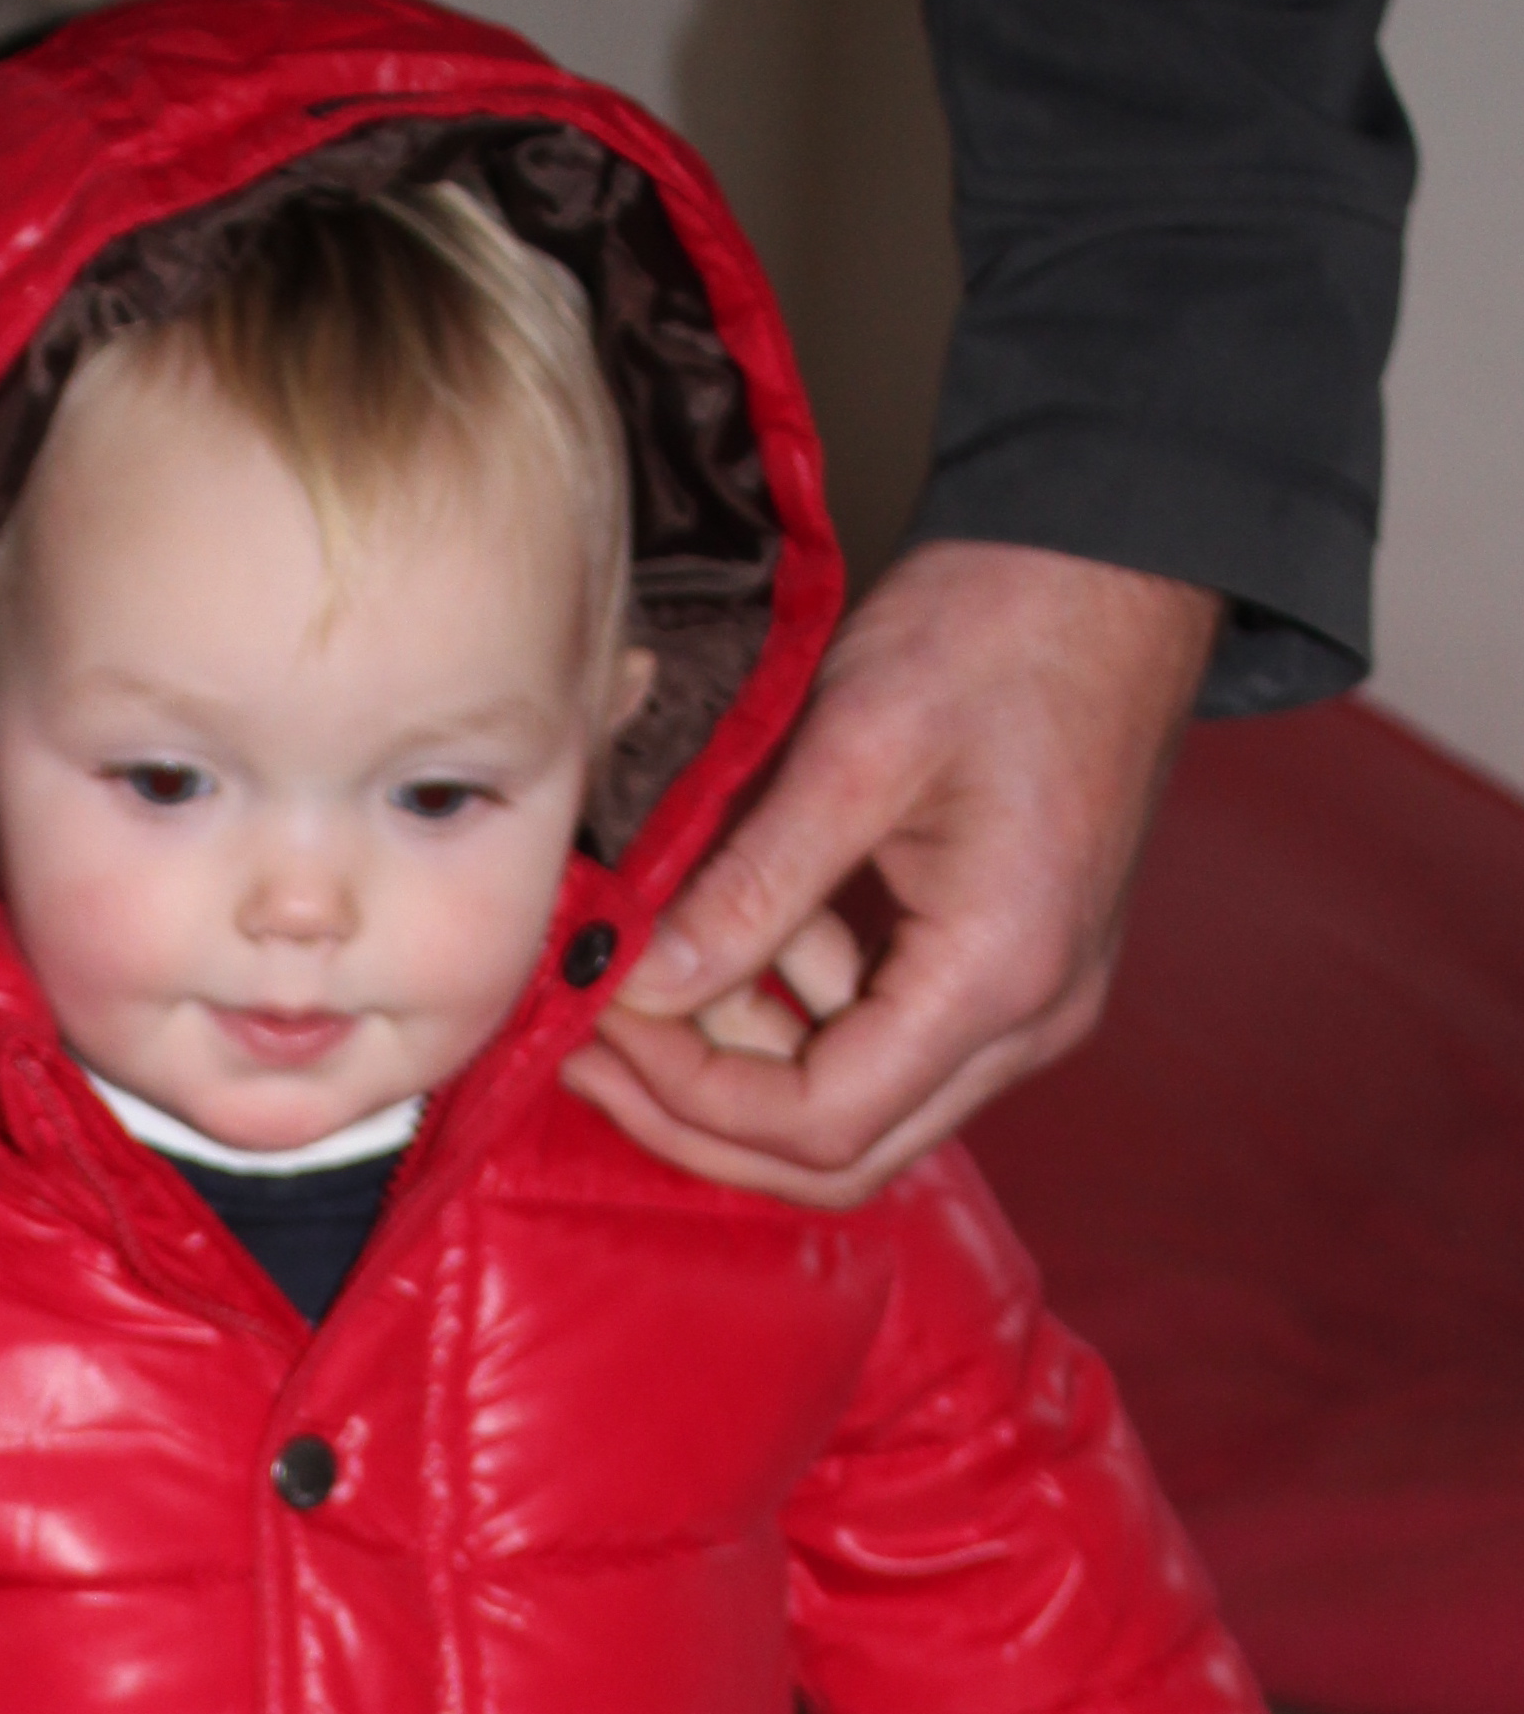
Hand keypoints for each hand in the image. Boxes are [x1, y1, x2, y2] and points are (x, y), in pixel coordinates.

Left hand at [563, 542, 1220, 1206]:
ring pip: (859, 1116)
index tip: (602, 1026)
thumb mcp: (854, 746)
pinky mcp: (1009, 973)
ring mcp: (1030, 1006)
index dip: (691, 1098)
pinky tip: (736, 948)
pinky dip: (796, 1023)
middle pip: (840, 1157)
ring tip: (649, 984)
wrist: (1117, 556)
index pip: (821, 1123)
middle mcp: (1032, 1019)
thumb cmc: (1004, 623)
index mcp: (998, 973)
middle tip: (595, 1049)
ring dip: (743, 1073)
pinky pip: (885, 1051)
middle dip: (702, 1118)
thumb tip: (641, 988)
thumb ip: (748, 888)